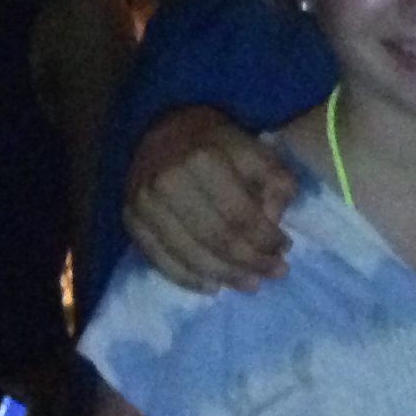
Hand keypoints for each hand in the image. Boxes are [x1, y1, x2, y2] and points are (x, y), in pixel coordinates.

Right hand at [124, 104, 297, 291]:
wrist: (161, 128)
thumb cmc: (217, 143)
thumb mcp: (255, 149)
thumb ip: (274, 181)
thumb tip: (274, 221)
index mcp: (203, 160)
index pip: (239, 214)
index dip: (265, 239)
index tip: (286, 249)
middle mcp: (168, 182)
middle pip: (215, 238)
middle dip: (250, 262)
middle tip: (275, 273)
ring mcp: (144, 203)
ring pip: (188, 253)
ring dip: (224, 275)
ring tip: (250, 284)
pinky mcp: (130, 219)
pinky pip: (159, 259)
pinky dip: (188, 278)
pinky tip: (212, 286)